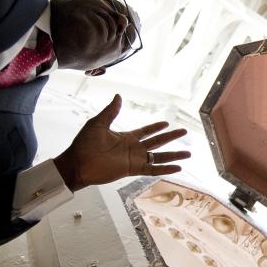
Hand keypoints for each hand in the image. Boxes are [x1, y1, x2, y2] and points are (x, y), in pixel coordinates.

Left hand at [53, 94, 189, 191]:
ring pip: (159, 157)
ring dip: (173, 155)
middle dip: (171, 137)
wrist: (77, 163)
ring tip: (188, 153)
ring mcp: (134, 160)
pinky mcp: (132, 170)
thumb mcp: (98, 123)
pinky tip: (178, 168)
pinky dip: (165, 169)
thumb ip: (111, 112)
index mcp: (126, 137)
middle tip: (185, 132)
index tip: (167, 123)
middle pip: (157, 142)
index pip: (145, 131)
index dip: (156, 127)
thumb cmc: (84, 144)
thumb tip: (118, 96)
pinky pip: (152, 169)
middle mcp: (133, 148)